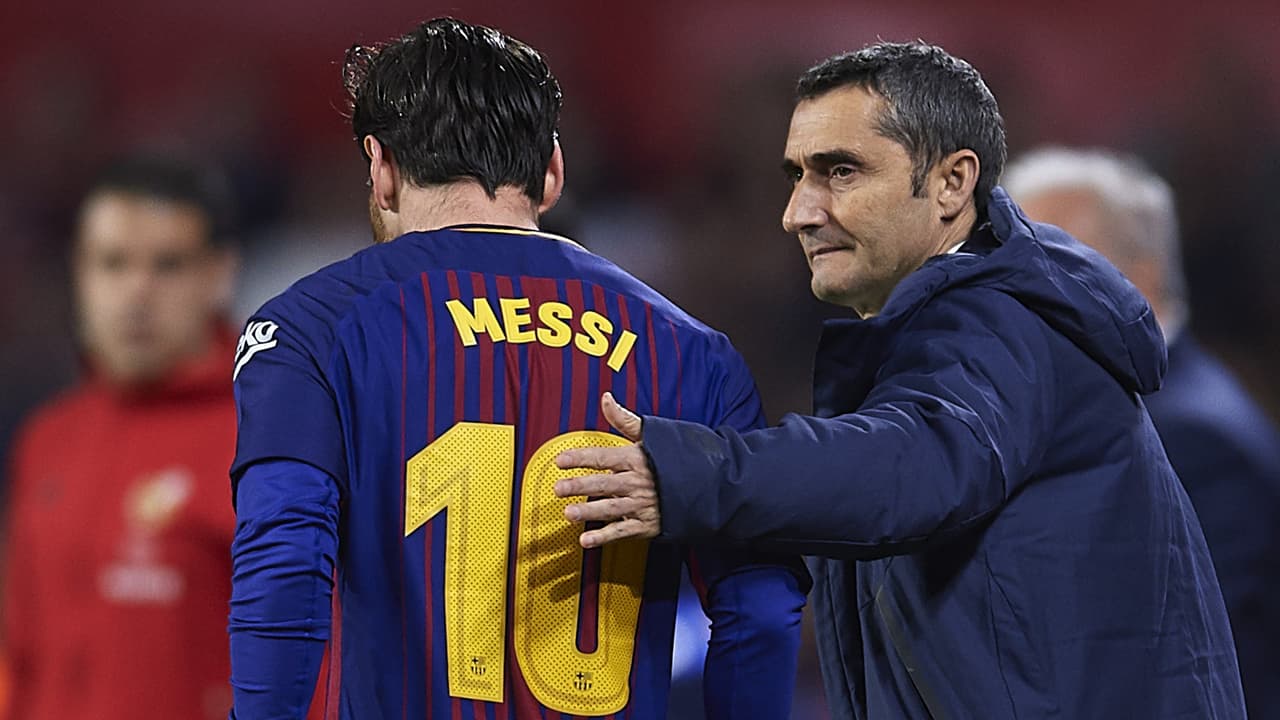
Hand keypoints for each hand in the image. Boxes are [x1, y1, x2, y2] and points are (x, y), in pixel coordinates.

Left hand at [554, 392, 660, 547]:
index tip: (560, 460)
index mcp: (636, 459)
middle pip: (605, 483)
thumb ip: (623, 419)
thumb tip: (605, 398)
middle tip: (558, 488)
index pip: (604, 457)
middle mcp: (637, 482)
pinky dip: (604, 538)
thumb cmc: (674, 457)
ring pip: (611, 509)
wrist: (706, 484)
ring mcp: (642, 504)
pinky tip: (587, 541)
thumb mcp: (651, 435)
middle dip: (580, 486)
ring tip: (568, 513)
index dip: (581, 457)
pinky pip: (623, 531)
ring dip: (589, 512)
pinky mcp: (647, 524)